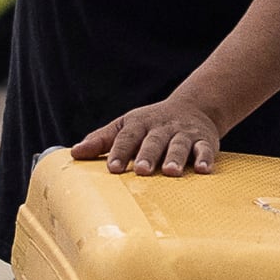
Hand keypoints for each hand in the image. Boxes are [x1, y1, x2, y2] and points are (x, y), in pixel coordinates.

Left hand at [74, 94, 224, 175]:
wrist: (195, 107)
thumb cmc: (151, 124)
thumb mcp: (125, 125)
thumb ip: (101, 140)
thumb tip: (73, 154)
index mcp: (139, 124)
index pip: (127, 137)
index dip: (120, 151)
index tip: (113, 168)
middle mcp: (161, 128)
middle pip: (153, 140)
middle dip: (147, 155)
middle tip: (142, 170)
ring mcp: (184, 133)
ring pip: (179, 145)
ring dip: (175, 157)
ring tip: (171, 172)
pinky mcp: (204, 140)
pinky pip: (205, 149)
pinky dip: (206, 158)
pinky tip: (204, 170)